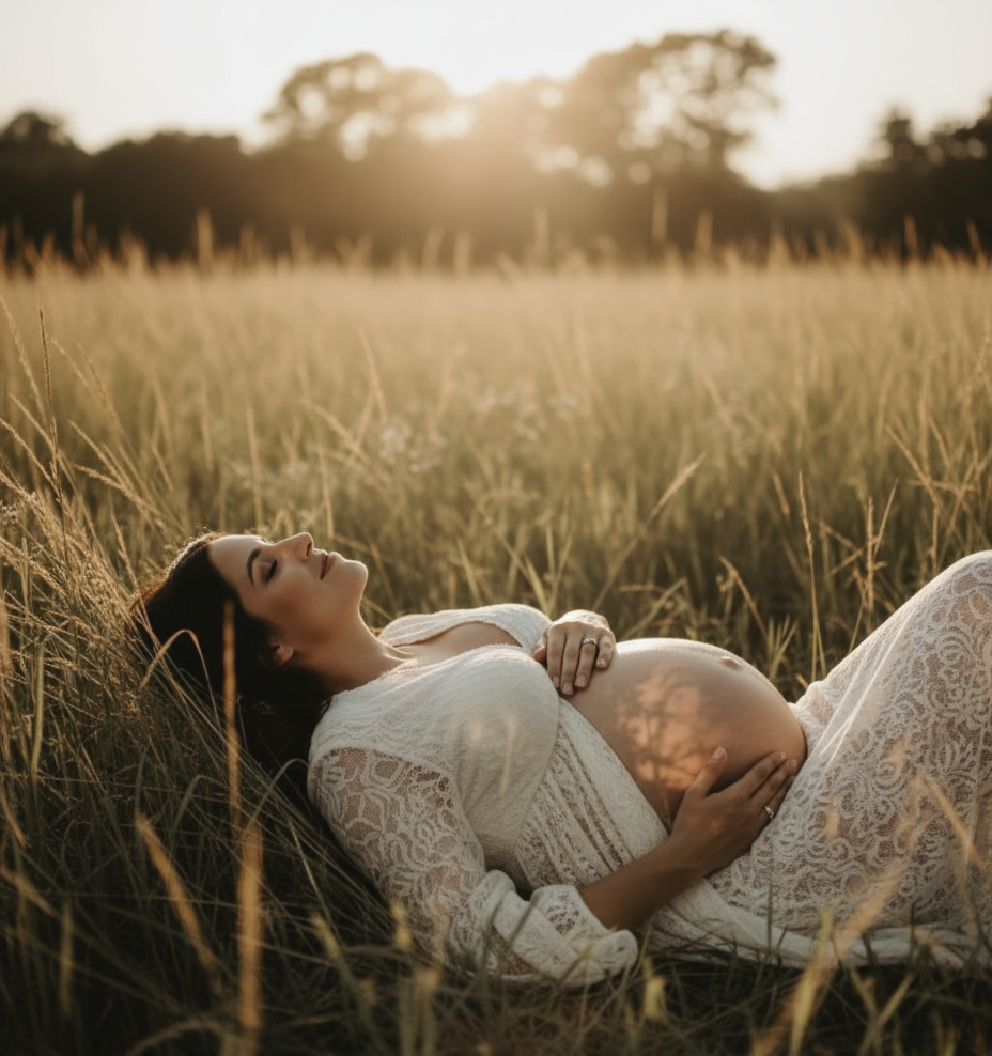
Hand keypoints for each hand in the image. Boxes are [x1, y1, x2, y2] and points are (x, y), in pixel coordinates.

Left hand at [532, 609, 615, 694]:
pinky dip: (604, 656)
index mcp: (558, 629)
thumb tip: (536, 658)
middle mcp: (575, 627)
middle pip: (571, 653)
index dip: (554, 668)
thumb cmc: (563, 635)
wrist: (587, 618)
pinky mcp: (606, 635)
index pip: (555, 651)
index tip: (555, 685)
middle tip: (567, 691)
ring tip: (581, 685)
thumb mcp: (550, 637)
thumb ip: (542, 647)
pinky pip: (606, 646)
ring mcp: (591, 630)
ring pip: (587, 651)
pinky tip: (601, 667)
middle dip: (568, 673)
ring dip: (584, 669)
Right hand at [668, 748, 795, 879]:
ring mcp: (752, 826)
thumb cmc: (688, 823)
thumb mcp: (694, 794)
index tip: (781, 753)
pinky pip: (769, 818)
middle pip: (770, 788)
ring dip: (784, 788)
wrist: (690, 856)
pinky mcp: (751, 838)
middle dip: (782, 773)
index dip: (770, 763)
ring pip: (773, 803)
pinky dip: (777, 806)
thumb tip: (722, 750)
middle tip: (793, 761)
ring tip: (792, 777)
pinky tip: (779, 802)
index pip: (758, 775)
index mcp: (734, 797)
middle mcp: (748, 811)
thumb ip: (710, 771)